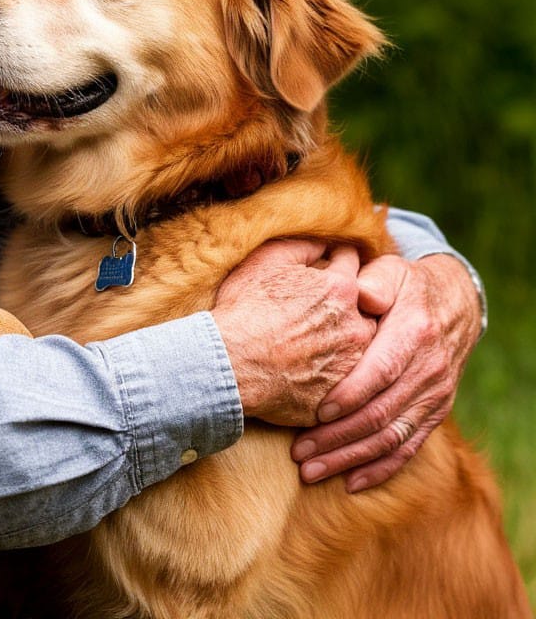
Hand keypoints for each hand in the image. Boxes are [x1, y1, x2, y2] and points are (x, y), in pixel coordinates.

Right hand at [213, 240, 375, 426]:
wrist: (231, 363)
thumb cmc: (245, 309)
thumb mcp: (267, 261)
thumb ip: (304, 246)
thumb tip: (325, 242)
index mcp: (341, 288)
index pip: (352, 262)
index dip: (337, 259)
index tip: (328, 266)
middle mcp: (355, 325)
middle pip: (366, 306)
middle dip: (350, 304)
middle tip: (323, 308)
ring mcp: (351, 362)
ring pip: (361, 345)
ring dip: (347, 340)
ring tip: (318, 341)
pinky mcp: (341, 393)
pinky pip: (348, 379)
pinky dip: (336, 371)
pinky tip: (312, 368)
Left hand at [290, 253, 482, 491]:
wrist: (454, 302)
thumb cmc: (405, 284)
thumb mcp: (390, 271)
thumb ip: (372, 282)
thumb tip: (359, 293)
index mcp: (414, 333)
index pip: (380, 372)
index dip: (349, 394)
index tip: (315, 411)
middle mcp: (429, 370)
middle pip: (381, 413)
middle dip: (338, 437)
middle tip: (299, 451)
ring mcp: (435, 395)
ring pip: (391, 437)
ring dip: (350, 458)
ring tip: (311, 469)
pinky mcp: (435, 412)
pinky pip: (409, 448)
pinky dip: (380, 468)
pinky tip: (350, 482)